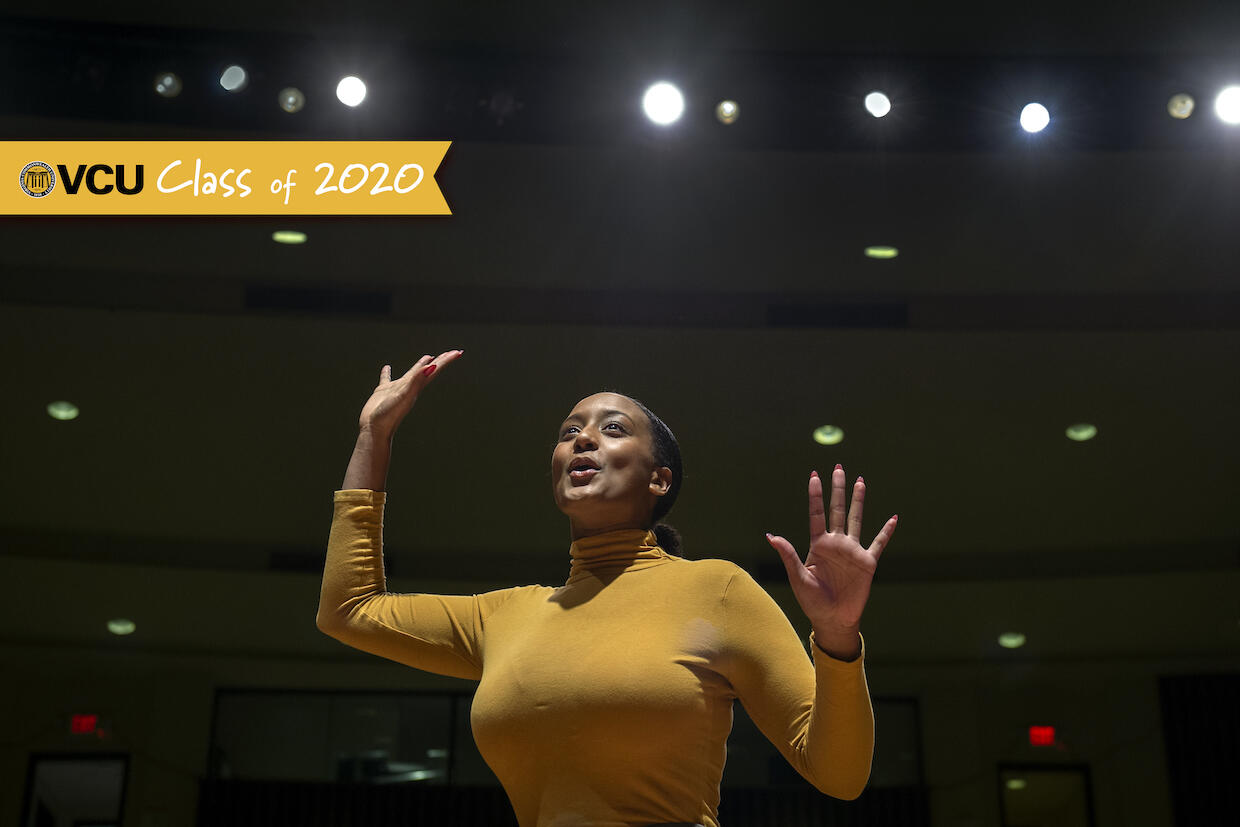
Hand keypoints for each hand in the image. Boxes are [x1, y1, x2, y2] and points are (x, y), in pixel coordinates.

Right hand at [358, 349, 462, 436]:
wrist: (374, 429)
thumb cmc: (389, 415)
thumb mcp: (405, 395)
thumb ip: (417, 380)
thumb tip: (432, 367)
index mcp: (417, 387)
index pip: (435, 370)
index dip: (446, 361)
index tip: (458, 352)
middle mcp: (410, 387)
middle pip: (428, 371)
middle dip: (440, 361)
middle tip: (450, 353)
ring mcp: (396, 390)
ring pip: (412, 374)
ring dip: (420, 365)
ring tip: (427, 357)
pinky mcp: (383, 392)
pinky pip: (387, 379)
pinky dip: (387, 373)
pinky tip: (387, 368)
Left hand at [766, 465, 896, 639]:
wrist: (833, 619)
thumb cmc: (812, 601)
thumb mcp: (797, 577)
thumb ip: (788, 555)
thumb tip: (771, 536)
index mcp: (818, 545)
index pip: (816, 514)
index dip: (815, 495)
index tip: (814, 476)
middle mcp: (836, 543)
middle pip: (838, 510)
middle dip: (837, 489)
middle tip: (838, 468)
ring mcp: (852, 551)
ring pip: (856, 519)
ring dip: (858, 500)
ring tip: (860, 481)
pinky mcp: (867, 562)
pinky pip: (878, 543)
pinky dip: (886, 531)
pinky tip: (893, 518)